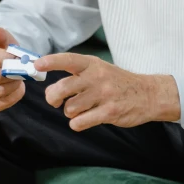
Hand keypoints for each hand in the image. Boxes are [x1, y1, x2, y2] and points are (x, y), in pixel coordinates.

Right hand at [0, 27, 25, 112]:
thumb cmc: (1, 53)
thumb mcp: (2, 42)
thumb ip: (1, 36)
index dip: (10, 58)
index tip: (20, 57)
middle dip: (15, 73)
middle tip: (24, 70)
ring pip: (1, 91)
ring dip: (15, 85)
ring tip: (20, 78)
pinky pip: (1, 104)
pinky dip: (13, 96)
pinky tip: (16, 88)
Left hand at [34, 53, 180, 130]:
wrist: (147, 94)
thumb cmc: (117, 82)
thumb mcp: (100, 69)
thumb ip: (78, 73)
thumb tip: (51, 84)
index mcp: (92, 64)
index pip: (68, 60)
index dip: (50, 62)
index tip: (36, 65)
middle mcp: (97, 77)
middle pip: (62, 88)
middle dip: (52, 97)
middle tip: (55, 101)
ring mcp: (104, 95)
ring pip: (70, 108)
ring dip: (71, 112)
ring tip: (82, 109)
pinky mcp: (109, 112)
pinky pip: (80, 122)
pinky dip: (78, 123)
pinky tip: (86, 119)